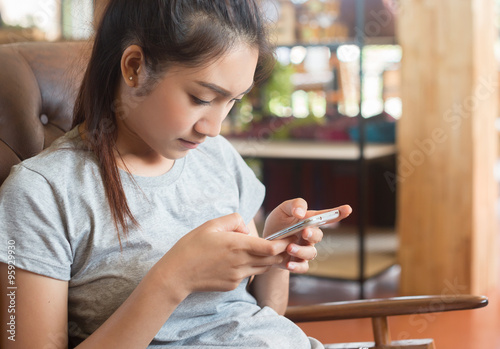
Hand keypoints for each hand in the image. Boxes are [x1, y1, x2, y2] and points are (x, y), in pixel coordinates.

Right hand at [156, 213, 289, 295]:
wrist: (177, 274)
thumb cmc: (192, 246)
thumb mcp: (211, 225)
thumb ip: (233, 220)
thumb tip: (246, 228)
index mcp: (238, 245)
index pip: (272, 247)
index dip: (284, 243)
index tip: (290, 236)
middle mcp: (241, 262)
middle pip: (272, 259)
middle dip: (282, 252)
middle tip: (286, 243)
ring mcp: (237, 276)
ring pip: (263, 268)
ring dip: (268, 260)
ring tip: (267, 250)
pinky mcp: (232, 285)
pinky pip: (248, 275)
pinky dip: (250, 267)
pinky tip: (241, 260)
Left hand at [263, 198, 351, 272]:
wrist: (264, 243)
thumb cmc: (277, 223)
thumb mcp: (283, 210)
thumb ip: (294, 205)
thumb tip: (301, 213)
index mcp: (309, 221)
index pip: (326, 216)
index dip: (338, 213)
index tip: (348, 209)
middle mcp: (310, 236)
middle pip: (318, 236)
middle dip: (313, 234)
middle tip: (304, 232)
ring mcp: (305, 250)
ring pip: (311, 253)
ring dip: (301, 250)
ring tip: (288, 247)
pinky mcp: (297, 262)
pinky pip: (303, 267)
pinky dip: (297, 266)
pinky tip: (288, 264)